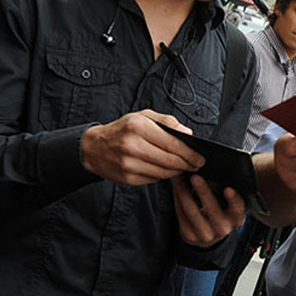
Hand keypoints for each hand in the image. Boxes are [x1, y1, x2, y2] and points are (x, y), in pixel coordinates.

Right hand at [81, 110, 204, 185]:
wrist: (94, 147)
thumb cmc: (122, 129)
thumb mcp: (143, 116)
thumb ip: (167, 122)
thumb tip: (188, 133)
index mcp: (138, 127)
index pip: (173, 144)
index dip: (190, 152)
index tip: (200, 156)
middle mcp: (132, 146)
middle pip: (170, 161)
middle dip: (188, 164)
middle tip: (196, 164)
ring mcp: (128, 164)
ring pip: (164, 173)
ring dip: (178, 171)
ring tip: (184, 167)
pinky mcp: (127, 178)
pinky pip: (154, 179)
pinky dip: (164, 176)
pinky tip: (167, 171)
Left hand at [172, 174, 244, 246]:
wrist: (208, 235)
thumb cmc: (220, 212)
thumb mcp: (227, 205)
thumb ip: (224, 191)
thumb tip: (212, 169)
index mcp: (236, 218)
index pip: (237, 207)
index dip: (233, 199)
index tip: (228, 188)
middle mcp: (223, 228)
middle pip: (212, 209)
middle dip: (203, 191)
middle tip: (195, 177)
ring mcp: (206, 235)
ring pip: (192, 211)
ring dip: (184, 192)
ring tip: (179, 179)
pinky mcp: (190, 236)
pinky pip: (181, 215)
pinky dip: (177, 199)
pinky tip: (176, 188)